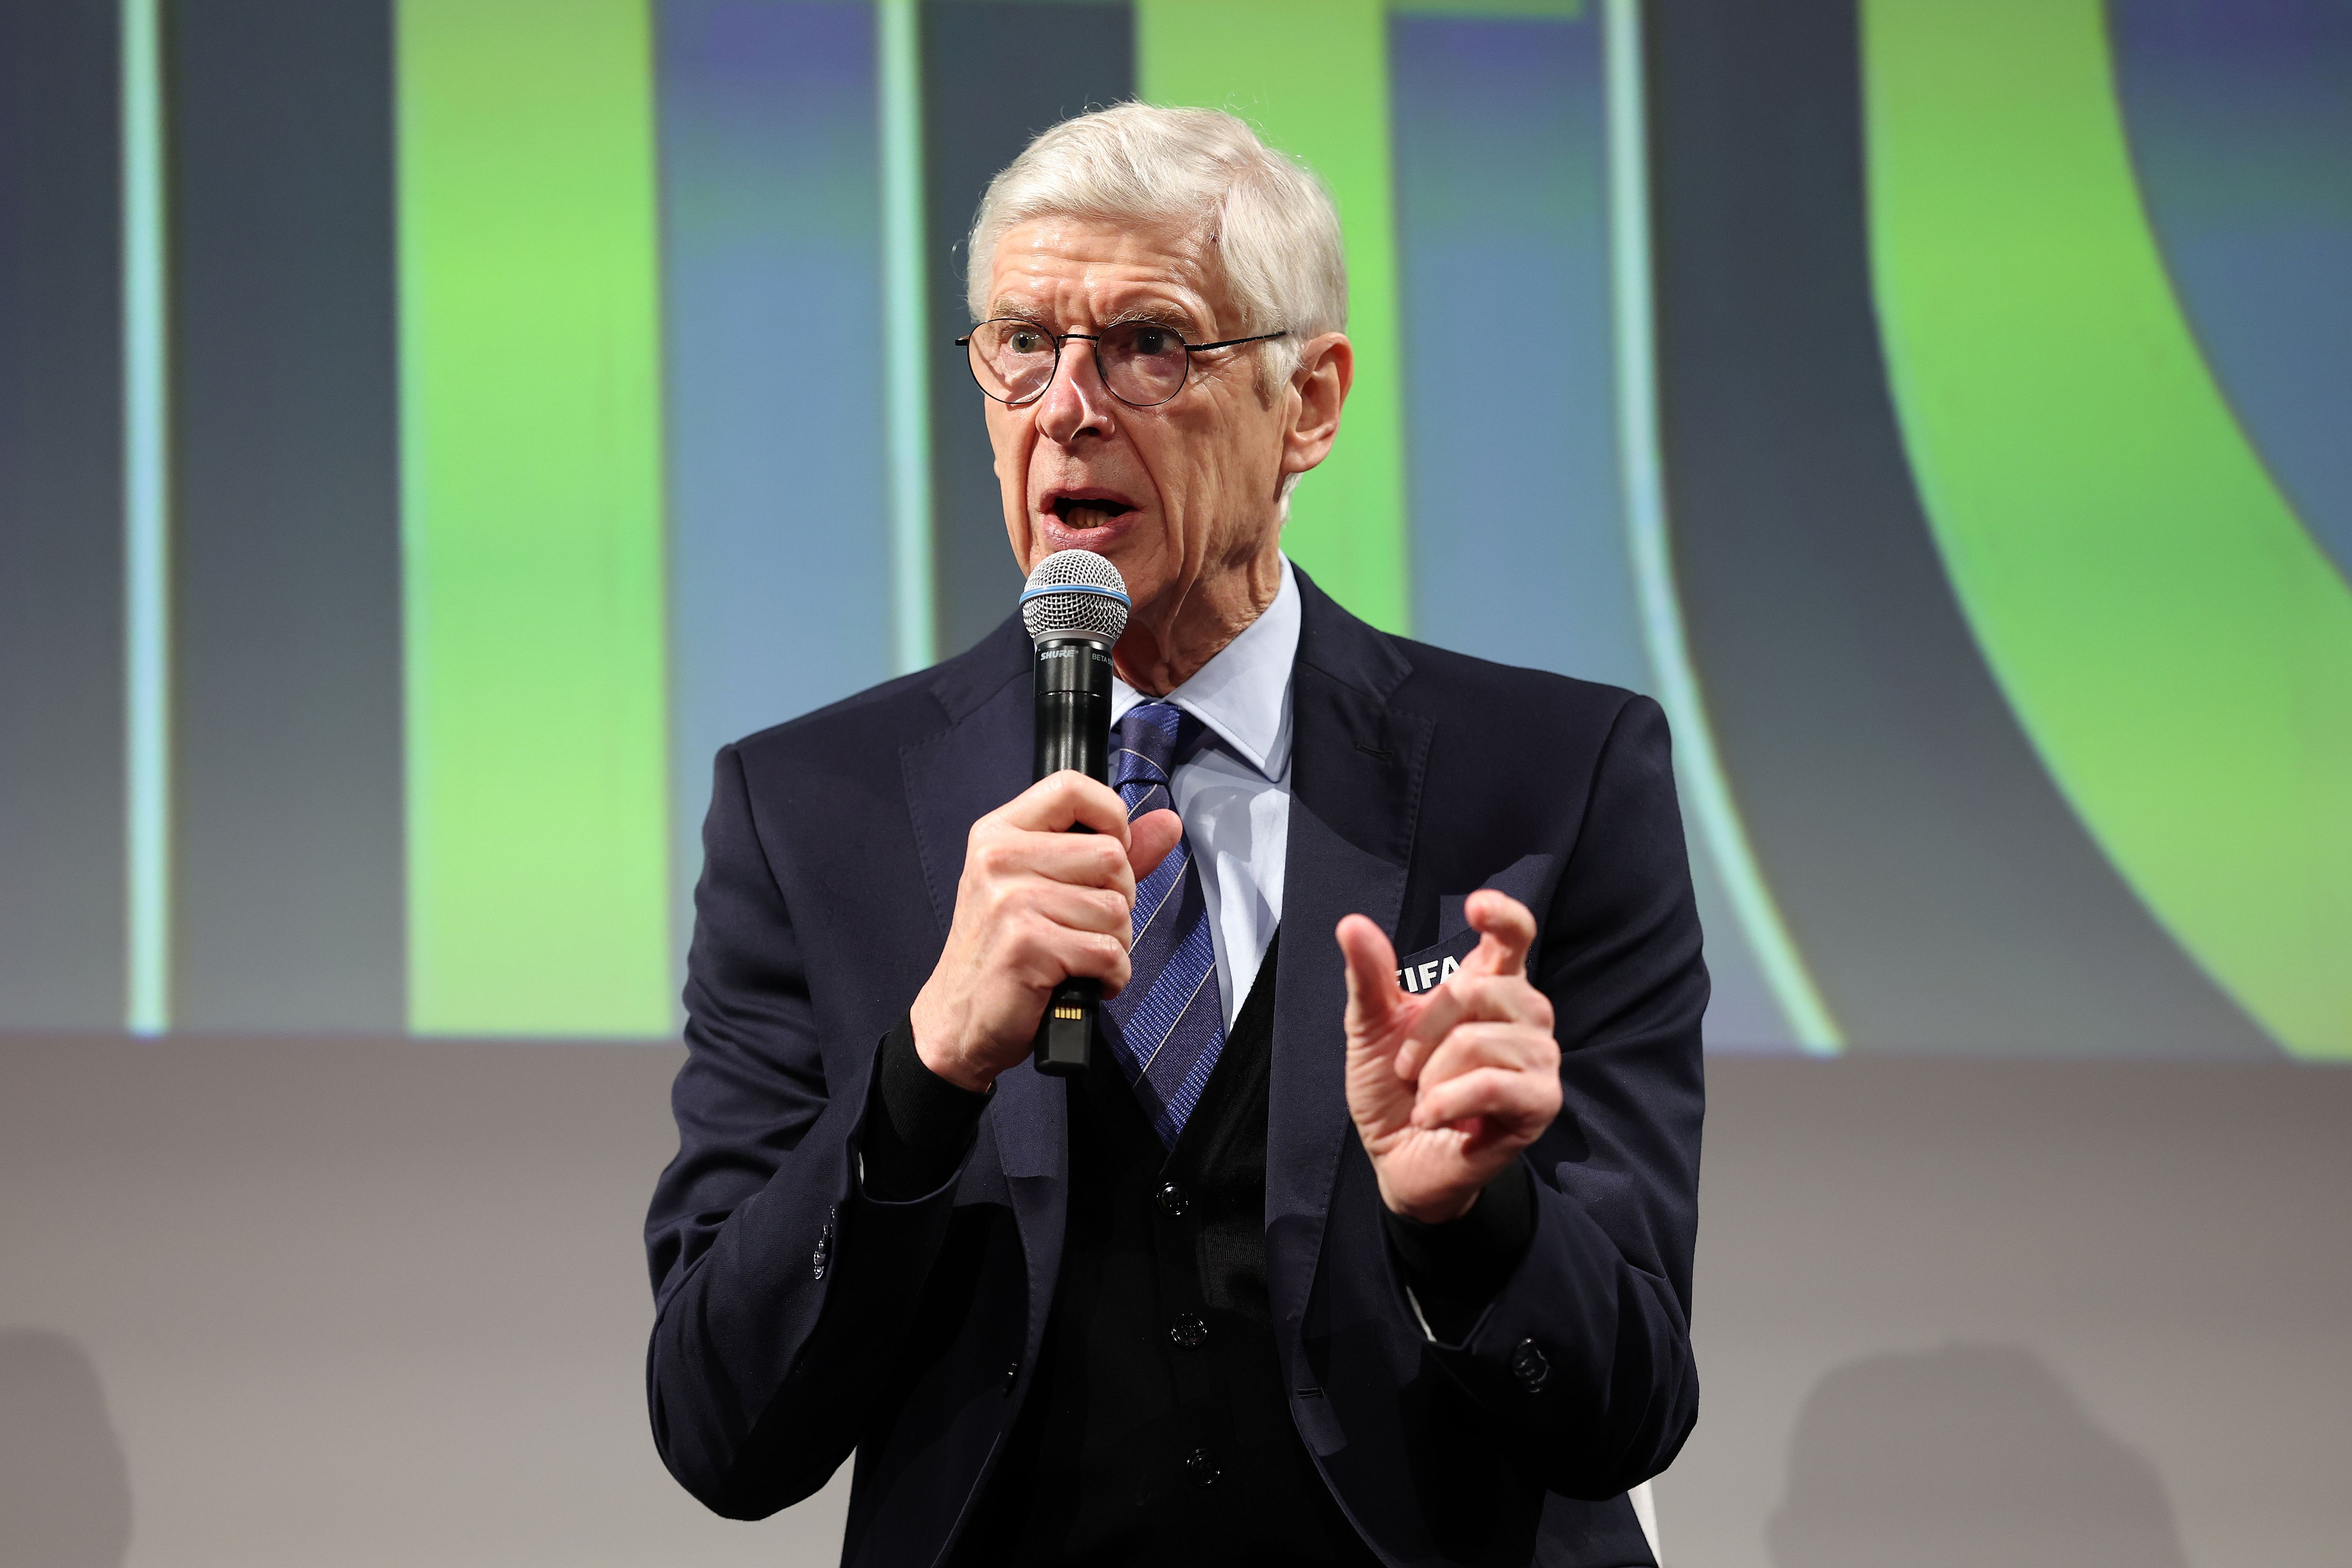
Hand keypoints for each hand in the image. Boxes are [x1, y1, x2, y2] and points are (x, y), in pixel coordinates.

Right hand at [911, 772, 1182, 1092]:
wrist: (959, 1021)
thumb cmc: (1005, 953)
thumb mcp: (1050, 888)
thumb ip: (1111, 852)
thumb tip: (1168, 822)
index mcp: (1000, 833)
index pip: (1072, 787)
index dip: (1111, 818)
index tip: (1108, 855)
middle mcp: (999, 858)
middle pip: (1111, 855)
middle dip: (1118, 899)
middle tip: (1083, 925)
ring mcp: (1010, 902)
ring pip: (1116, 908)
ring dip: (1114, 944)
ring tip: (1076, 956)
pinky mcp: (1027, 946)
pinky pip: (1109, 952)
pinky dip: (1109, 977)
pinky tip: (1081, 981)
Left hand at [1338, 891, 1562, 1223]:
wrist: (1399, 1160)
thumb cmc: (1394, 1090)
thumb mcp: (1370, 1029)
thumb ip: (1368, 978)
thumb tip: (1351, 923)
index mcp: (1491, 986)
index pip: (1514, 936)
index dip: (1504, 916)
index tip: (1476, 907)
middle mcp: (1526, 1016)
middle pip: (1480, 987)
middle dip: (1426, 1029)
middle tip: (1408, 1067)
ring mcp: (1539, 1059)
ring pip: (1480, 1040)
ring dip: (1433, 1076)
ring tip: (1427, 1098)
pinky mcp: (1541, 1102)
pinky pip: (1491, 1085)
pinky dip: (1446, 1103)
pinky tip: (1432, 1118)